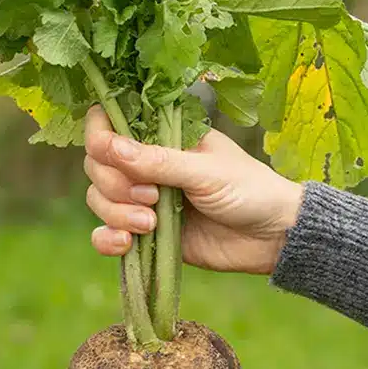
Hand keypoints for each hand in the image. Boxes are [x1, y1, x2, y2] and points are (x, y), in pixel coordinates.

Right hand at [83, 106, 304, 275]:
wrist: (271, 238)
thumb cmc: (248, 190)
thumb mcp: (205, 171)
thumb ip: (158, 160)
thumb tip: (108, 146)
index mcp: (162, 134)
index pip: (110, 123)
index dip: (100, 136)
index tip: (109, 152)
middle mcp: (146, 163)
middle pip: (97, 164)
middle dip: (115, 184)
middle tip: (151, 198)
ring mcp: (142, 198)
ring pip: (98, 198)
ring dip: (116, 213)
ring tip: (151, 225)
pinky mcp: (144, 233)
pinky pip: (106, 233)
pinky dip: (107, 239)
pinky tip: (126, 245)